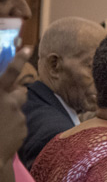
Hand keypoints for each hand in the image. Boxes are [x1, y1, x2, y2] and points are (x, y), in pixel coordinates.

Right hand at [0, 48, 29, 162]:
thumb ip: (0, 93)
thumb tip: (5, 89)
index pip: (10, 72)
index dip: (18, 59)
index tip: (28, 47)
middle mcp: (10, 102)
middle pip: (21, 91)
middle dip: (16, 93)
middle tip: (6, 100)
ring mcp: (19, 116)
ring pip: (18, 109)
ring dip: (11, 111)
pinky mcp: (24, 129)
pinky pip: (19, 123)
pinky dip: (12, 125)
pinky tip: (2, 134)